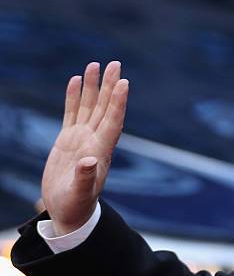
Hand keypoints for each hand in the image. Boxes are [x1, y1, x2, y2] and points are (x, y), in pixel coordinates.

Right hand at [41, 61, 128, 235]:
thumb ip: (84, 177)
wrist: (68, 212)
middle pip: (105, 108)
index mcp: (101, 151)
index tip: (125, 83)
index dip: (119, 103)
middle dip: (110, 86)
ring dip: (93, 86)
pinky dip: (75, 97)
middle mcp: (95, 140)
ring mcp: (82, 138)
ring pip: (89, 106)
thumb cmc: (76, 205)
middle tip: (115, 64)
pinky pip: (72, 113)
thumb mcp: (79, 193)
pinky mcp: (68, 140)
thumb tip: (90, 161)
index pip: (113, 121)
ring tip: (95, 65)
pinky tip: (76, 80)